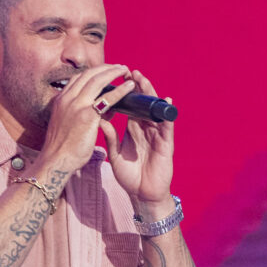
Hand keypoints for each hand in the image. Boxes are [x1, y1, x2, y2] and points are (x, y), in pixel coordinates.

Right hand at [39, 63, 130, 173]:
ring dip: (113, 72)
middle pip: (88, 74)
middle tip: (119, 67)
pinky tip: (129, 87)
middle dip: (105, 68)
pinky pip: (107, 98)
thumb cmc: (64, 149)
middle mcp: (66, 99)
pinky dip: (120, 90)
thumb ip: (84, 115)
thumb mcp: (69, 125)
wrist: (56, 161)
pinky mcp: (86, 115)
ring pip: (97, 80)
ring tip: (125, 70)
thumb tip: (105, 111)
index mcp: (60, 100)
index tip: (105, 71)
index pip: (78, 78)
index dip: (94, 72)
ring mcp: (75, 105)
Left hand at [101, 69, 175, 217]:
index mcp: (133, 129)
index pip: (130, 106)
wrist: (142, 195)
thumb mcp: (115, 154)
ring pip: (154, 110)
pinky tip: (166, 101)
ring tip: (144, 81)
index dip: (125, 93)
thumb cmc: (130, 176)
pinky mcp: (165, 144)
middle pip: (143, 104)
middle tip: (131, 72)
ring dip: (151, 95)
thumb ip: (110, 136)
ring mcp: (156, 136)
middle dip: (138, 87)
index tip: (117, 78)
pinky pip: (167, 127)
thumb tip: (99, 117)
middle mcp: (146, 129)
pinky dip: (167, 114)